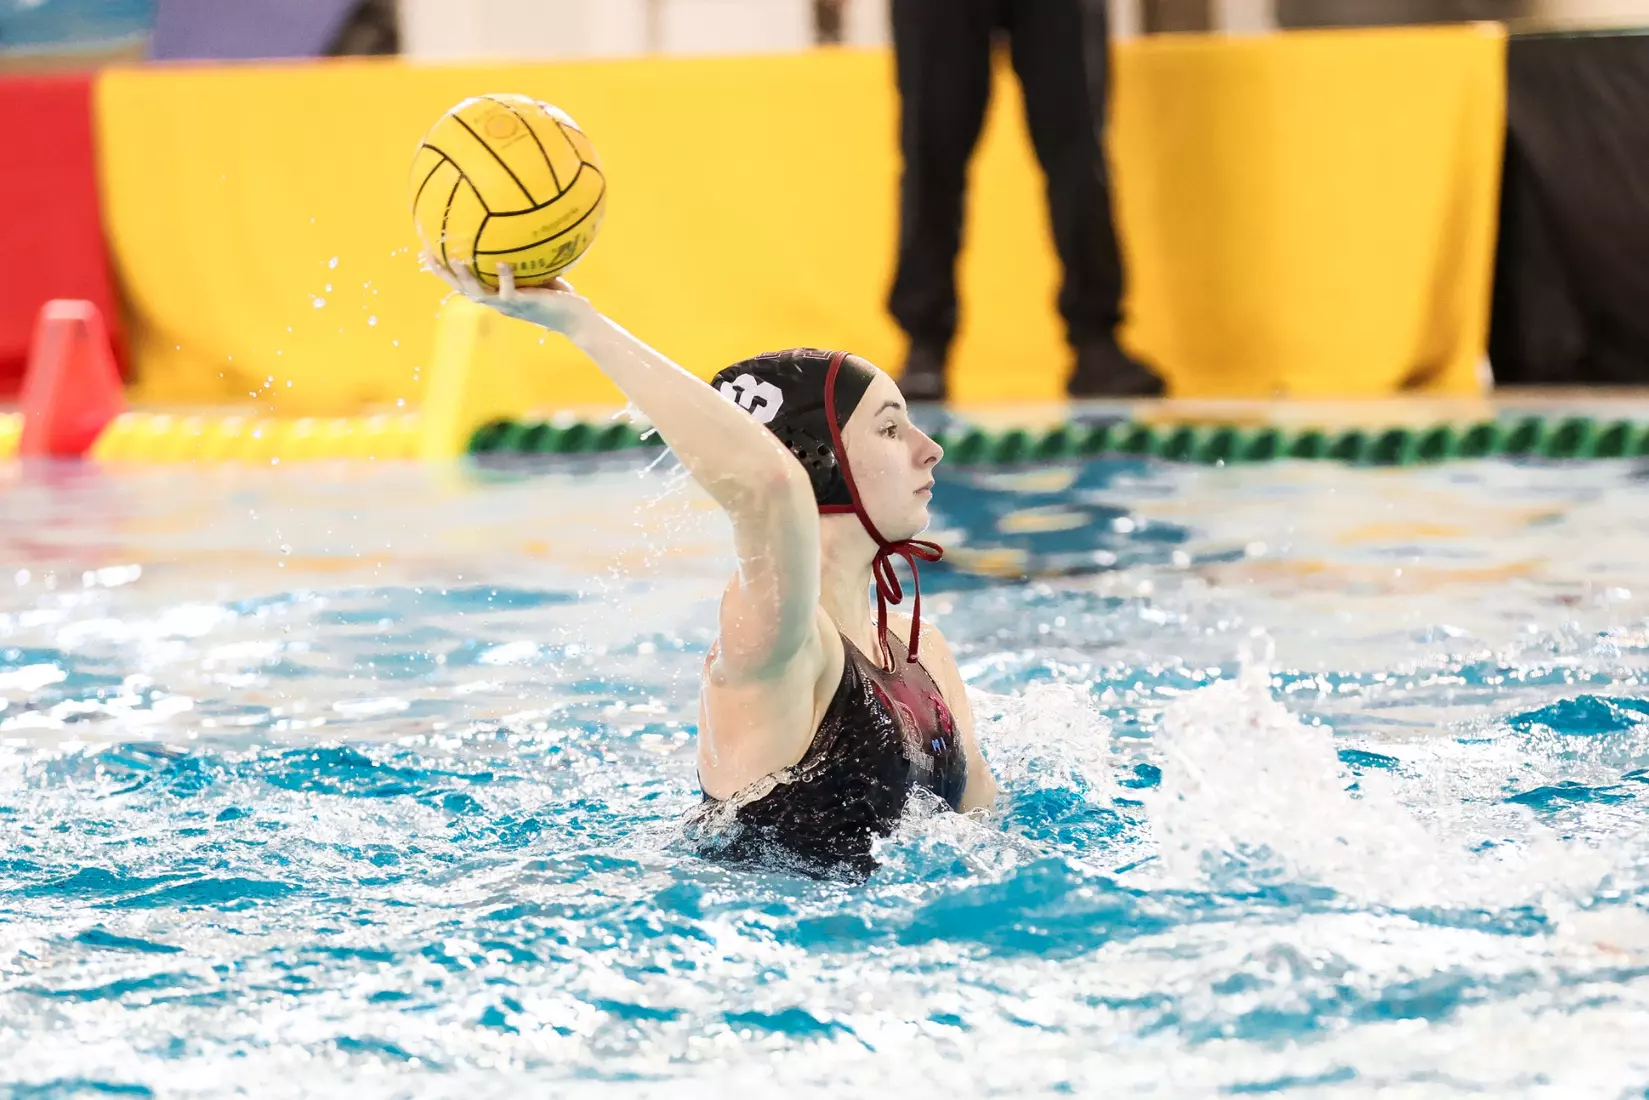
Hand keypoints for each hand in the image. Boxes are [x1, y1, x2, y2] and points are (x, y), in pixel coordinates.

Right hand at [421, 252, 595, 339]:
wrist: (577, 320)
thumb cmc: (560, 296)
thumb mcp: (539, 273)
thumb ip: (526, 257)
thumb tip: (522, 225)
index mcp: (496, 295)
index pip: (464, 283)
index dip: (444, 270)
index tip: (428, 250)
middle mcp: (498, 302)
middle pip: (462, 289)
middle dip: (444, 273)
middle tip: (430, 253)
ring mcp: (510, 306)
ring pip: (479, 294)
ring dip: (466, 278)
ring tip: (456, 260)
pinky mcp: (526, 305)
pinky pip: (510, 291)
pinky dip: (505, 277)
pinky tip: (503, 263)